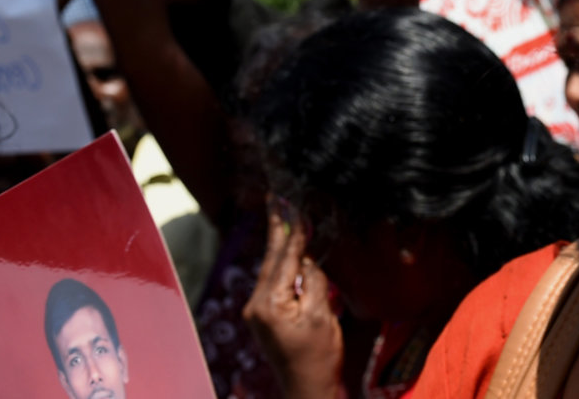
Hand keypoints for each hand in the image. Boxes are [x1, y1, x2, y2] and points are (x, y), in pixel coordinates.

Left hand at [243, 199, 343, 398]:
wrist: (307, 390)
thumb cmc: (319, 357)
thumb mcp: (321, 316)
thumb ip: (313, 281)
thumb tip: (305, 259)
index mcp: (269, 303)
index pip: (282, 258)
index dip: (290, 230)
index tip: (290, 204)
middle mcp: (256, 304)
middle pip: (270, 258)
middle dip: (277, 228)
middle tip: (277, 198)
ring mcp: (257, 311)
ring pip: (271, 268)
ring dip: (279, 243)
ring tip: (283, 214)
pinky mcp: (264, 316)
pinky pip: (273, 281)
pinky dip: (281, 262)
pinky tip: (287, 248)